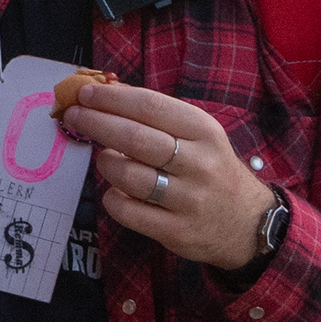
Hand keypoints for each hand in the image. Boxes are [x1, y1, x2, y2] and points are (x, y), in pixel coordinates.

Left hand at [56, 82, 270, 270]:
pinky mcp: (176, 231)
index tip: (85, 93)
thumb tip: (107, 91)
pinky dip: (112, 198)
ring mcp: (188, 200)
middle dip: (96, 123)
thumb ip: (158, 115)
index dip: (112, 98)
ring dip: (105, 162)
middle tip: (73, 115)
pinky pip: (128, 211)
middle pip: (134, 138)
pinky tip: (115, 191)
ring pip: (128, 176)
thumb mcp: (199, 135)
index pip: (150, 107)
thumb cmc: (212, 169)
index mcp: (204, 131)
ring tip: (103, 158)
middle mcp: (199, 163)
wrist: (246, 222)